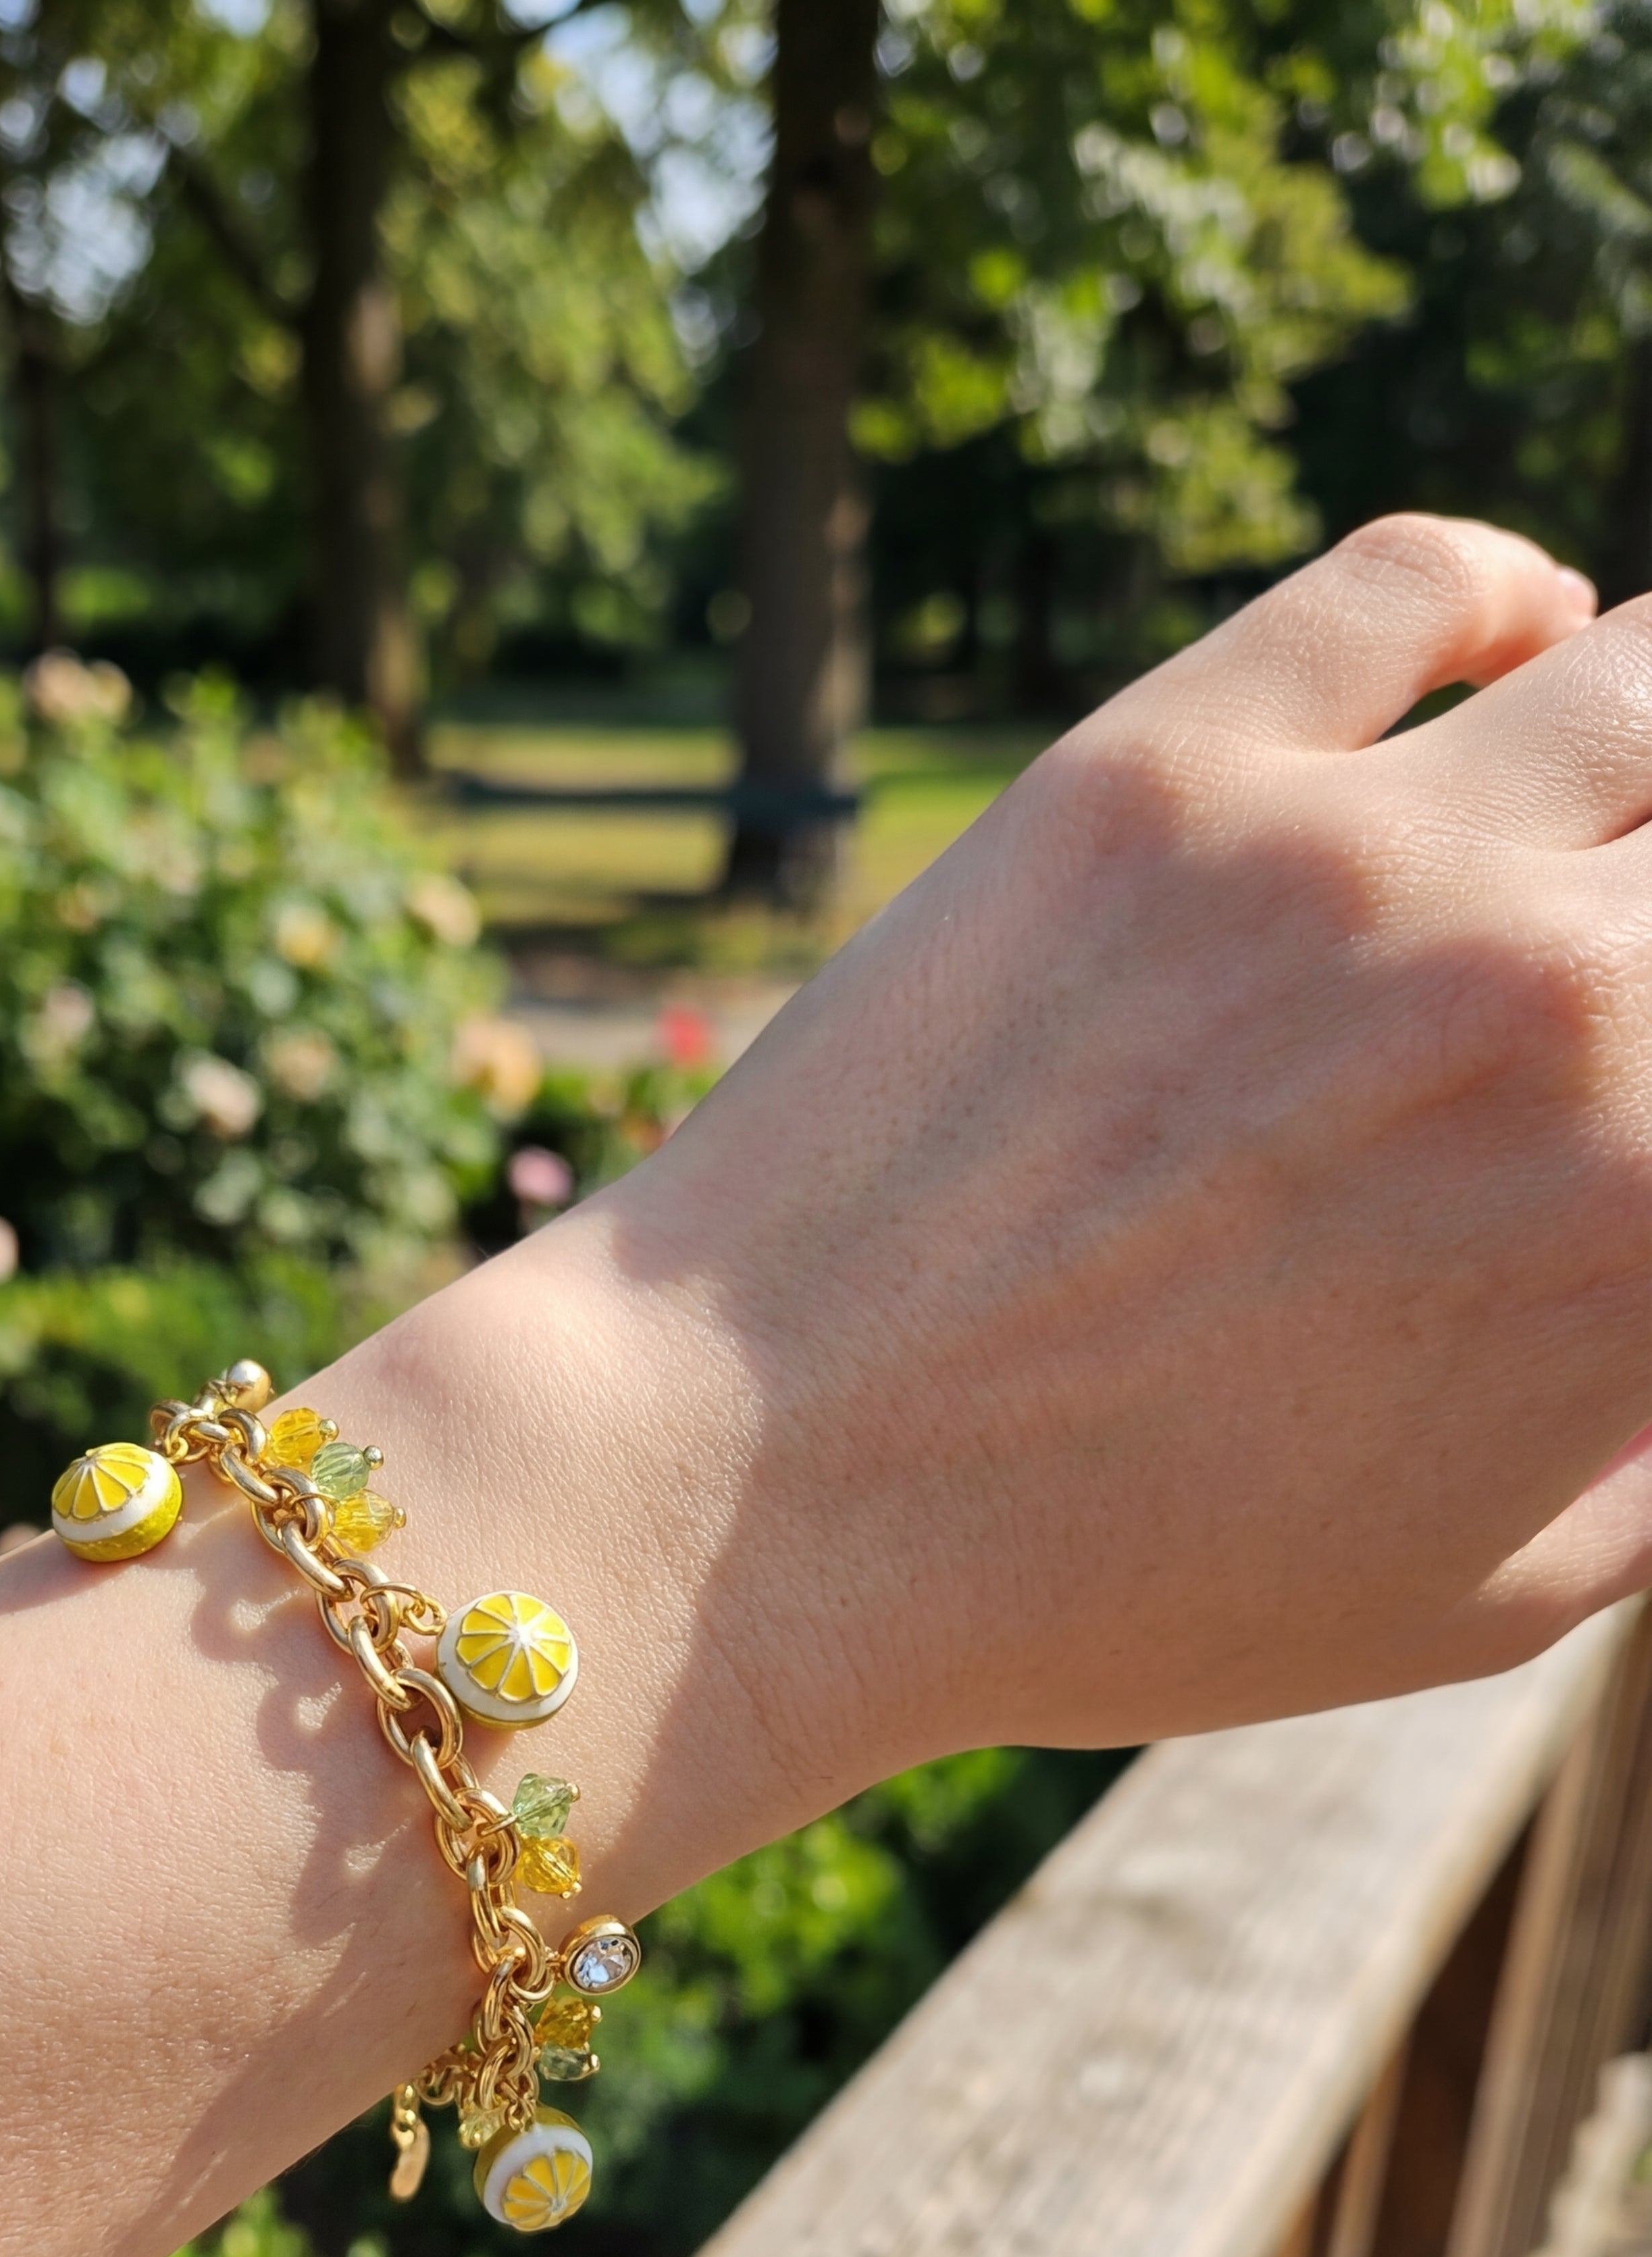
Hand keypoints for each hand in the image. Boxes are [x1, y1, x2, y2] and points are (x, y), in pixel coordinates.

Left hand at [601, 514, 1651, 1777]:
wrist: (765, 1496)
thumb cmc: (1108, 1582)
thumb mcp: (1471, 1594)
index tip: (1625, 1103)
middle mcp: (1565, 1010)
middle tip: (1608, 955)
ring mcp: (1362, 862)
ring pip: (1645, 683)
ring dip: (1650, 734)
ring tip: (1608, 788)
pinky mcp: (1166, 768)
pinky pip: (1410, 588)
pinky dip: (1498, 601)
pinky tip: (1508, 645)